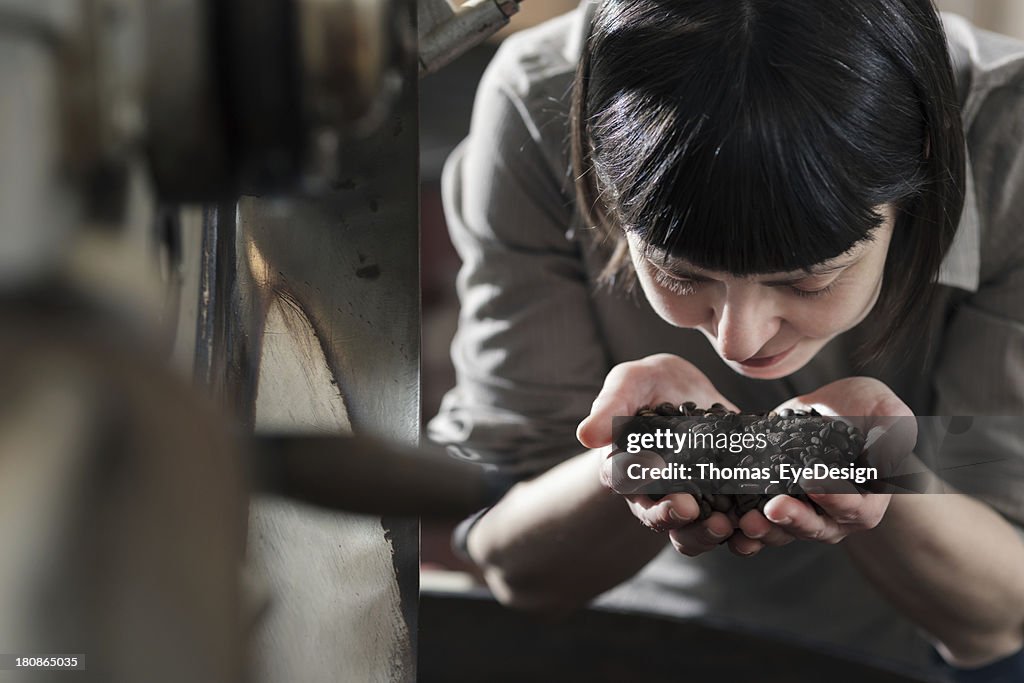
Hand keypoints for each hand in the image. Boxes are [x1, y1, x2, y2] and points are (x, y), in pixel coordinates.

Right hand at [577, 354, 745, 556]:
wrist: (683, 387)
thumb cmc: (647, 383)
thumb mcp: (629, 383)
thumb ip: (610, 407)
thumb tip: (586, 436)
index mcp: (624, 466)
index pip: (626, 485)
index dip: (642, 490)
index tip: (666, 488)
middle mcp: (653, 492)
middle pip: (660, 519)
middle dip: (679, 521)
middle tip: (700, 515)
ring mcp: (689, 499)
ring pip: (692, 532)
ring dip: (707, 534)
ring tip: (727, 525)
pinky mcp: (721, 498)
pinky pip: (730, 522)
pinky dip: (742, 525)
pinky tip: (758, 518)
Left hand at [733, 377, 916, 552]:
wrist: (828, 408)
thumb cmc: (866, 409)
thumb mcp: (886, 410)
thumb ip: (892, 431)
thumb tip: (884, 453)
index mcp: (868, 499)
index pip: (855, 509)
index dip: (836, 498)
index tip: (812, 481)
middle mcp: (834, 516)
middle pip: (816, 528)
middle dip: (794, 520)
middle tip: (774, 507)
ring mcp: (801, 513)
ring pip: (783, 532)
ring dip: (764, 531)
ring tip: (746, 522)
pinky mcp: (771, 505)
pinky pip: (757, 524)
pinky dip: (740, 530)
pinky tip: (725, 525)